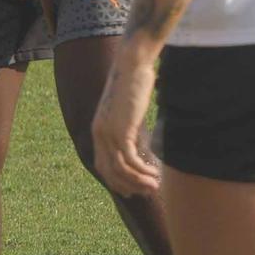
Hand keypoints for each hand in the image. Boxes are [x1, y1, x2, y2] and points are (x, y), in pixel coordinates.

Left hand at [91, 36, 162, 198]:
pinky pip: (130, 160)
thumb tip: (138, 136)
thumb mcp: (128, 106)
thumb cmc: (134, 79)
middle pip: (110, 172)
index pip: (104, 165)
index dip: (117, 181)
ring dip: (138, 181)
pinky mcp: (121, 131)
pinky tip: (154, 172)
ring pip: (121, 169)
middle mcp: (100, 134)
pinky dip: (142, 170)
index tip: (133, 190)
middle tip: (147, 191)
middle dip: (129, 185)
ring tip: (155, 185)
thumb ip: (129, 122)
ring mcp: (108, 134)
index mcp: (99, 129)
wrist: (131, 63)